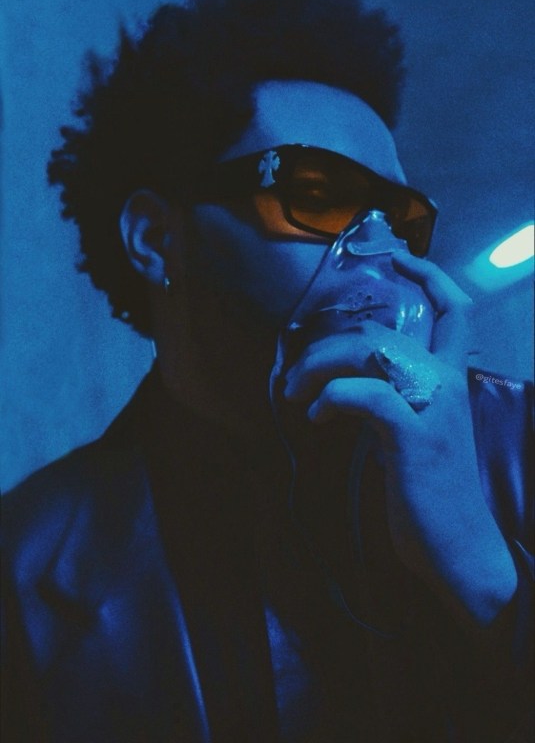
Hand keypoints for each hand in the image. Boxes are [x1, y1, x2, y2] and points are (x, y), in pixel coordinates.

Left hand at [280, 252, 517, 624]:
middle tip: (293, 377)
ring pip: (368, 352)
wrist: (460, 551)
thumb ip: (393, 403)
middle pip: (380, 333)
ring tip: (294, 394)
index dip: (430, 278)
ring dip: (317, 367)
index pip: (454, 313)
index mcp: (452, 382)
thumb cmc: (433, 497)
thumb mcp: (416, 436)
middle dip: (325, 345)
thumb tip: (343, 387)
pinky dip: (331, 397)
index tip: (400, 257)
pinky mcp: (415, 436)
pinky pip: (365, 395)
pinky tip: (316, 417)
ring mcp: (432, 408)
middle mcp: (447, 385)